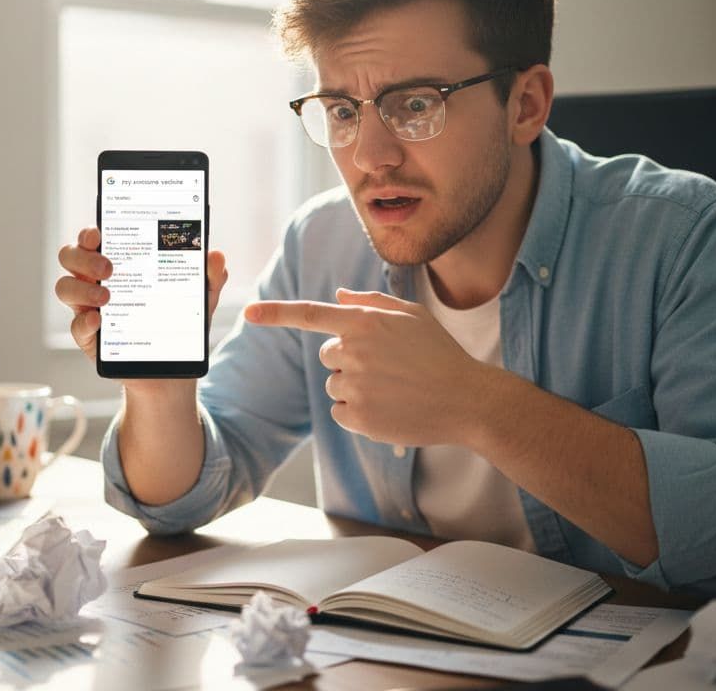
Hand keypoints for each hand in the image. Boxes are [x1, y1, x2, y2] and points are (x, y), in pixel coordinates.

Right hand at [56, 227, 228, 363]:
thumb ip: (210, 276)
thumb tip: (216, 256)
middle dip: (83, 257)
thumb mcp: (200, 297)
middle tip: (109, 268)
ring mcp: (89, 308)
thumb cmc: (179, 321)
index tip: (100, 233)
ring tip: (107, 298)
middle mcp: (96, 281)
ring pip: (64, 288)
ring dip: (80, 289)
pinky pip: (75, 326)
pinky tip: (99, 320)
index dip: (89, 232)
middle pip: (70, 257)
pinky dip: (84, 322)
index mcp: (119, 261)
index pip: (93, 238)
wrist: (174, 368)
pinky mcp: (90, 338)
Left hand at [244, 288, 486, 446]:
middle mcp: (355, 351)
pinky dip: (359, 413)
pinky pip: (341, 412)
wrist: (467, 400)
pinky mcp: (360, 417)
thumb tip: (338, 297)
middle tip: (386, 367)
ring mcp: (356, 385)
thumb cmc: (440, 354)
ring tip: (393, 388)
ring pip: (334, 385)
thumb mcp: (412, 316)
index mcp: (365, 322)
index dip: (275, 312)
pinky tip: (389, 408)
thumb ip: (371, 303)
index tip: (248, 311)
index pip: (310, 314)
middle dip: (348, 359)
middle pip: (327, 355)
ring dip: (355, 387)